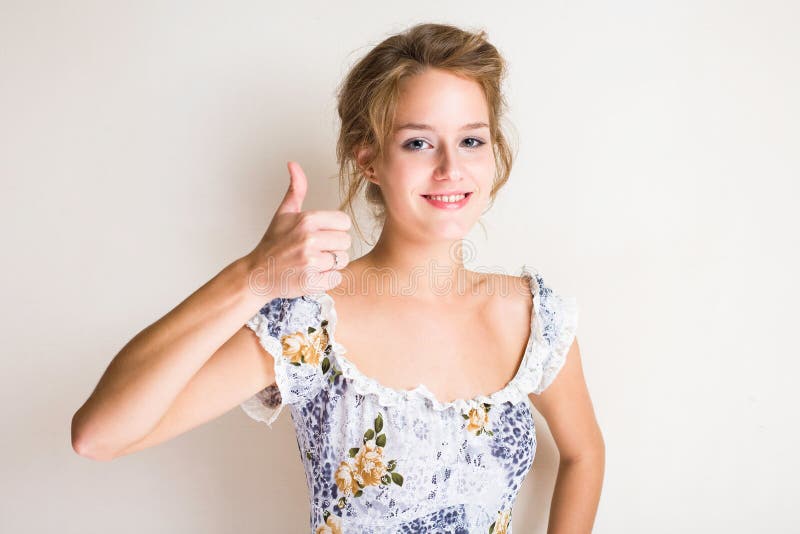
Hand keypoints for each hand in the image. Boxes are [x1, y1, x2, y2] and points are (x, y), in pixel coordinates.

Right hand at [247, 161, 351, 298]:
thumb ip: (295, 189)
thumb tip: (293, 163)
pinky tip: (312, 275)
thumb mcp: (283, 213)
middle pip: (346, 242)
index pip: (344, 222)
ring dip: (331, 264)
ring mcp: (310, 262)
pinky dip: (327, 279)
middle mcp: (309, 239)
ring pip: (342, 260)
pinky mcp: (311, 282)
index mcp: (307, 220)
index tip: (321, 234)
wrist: (257, 275)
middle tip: (315, 251)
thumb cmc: (272, 243)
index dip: (335, 229)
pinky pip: (336, 278)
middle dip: (333, 247)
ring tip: (313, 263)